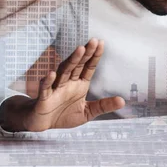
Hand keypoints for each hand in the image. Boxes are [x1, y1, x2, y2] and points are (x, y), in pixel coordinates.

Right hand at [0, 38, 124, 131]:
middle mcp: (68, 83)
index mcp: (79, 84)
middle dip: (85, 53)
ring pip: (64, 72)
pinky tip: (52, 73)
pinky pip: (45, 88)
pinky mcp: (44, 98)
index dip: (94, 56)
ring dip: (71, 61)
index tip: (101, 42)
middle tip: (93, 40)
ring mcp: (55, 89)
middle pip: (77, 65)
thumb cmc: (64, 115)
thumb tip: (123, 101)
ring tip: (79, 49)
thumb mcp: (87, 112)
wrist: (43, 125)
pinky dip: (48, 81)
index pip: (88, 67)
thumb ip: (103, 106)